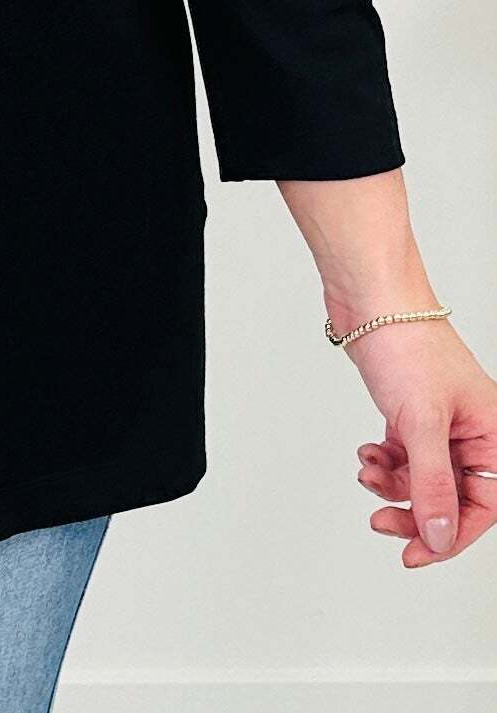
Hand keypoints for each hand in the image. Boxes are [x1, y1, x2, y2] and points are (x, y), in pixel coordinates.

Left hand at [346, 317, 496, 564]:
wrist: (369, 298)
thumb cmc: (406, 342)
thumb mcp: (422, 424)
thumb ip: (432, 485)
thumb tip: (440, 537)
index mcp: (493, 434)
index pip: (483, 506)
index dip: (450, 535)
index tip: (416, 552)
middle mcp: (472, 430)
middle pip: (451, 496)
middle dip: (415, 512)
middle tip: (383, 523)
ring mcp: (440, 421)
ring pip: (422, 478)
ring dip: (393, 484)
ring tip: (368, 473)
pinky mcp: (411, 411)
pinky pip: (403, 456)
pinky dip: (383, 461)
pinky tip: (367, 453)